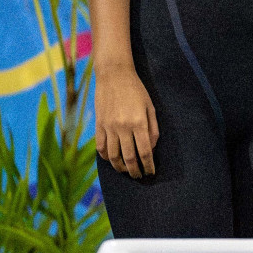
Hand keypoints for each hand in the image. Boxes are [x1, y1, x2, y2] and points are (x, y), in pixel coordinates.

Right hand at [94, 61, 159, 177]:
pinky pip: (101, 147)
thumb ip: (153, 129)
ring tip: (126, 171)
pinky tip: (111, 160)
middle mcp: (123, 127)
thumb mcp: (150, 107)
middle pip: (129, 158)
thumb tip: (151, 149)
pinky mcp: (98, 125)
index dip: (148, 166)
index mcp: (139, 123)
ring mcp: (108, 127)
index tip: (151, 172)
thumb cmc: (136, 90)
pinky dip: (106, 157)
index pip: (144, 152)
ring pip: (113, 156)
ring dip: (120, 167)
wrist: (114, 75)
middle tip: (139, 176)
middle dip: (135, 171)